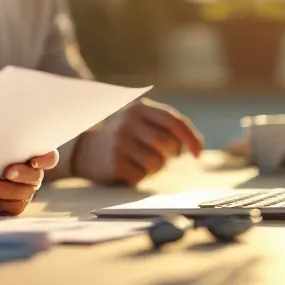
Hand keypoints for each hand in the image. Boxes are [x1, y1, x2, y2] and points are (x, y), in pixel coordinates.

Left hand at [0, 151, 58, 215]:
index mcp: (31, 156)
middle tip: (8, 172)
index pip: (48, 157)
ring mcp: (23, 192)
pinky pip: (10, 208)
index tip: (34, 162)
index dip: (46, 159)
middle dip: (22, 174)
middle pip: (35, 176)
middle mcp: (31, 175)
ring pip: (23, 194)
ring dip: (6, 191)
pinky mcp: (10, 206)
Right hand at [77, 99, 203, 185]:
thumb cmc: (124, 137)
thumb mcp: (141, 122)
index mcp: (139, 108)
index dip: (191, 138)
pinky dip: (140, 176)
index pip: (174, 121)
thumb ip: (168, 127)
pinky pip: (142, 175)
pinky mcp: (114, 162)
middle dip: (171, 155)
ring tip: (141, 162)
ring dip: (155, 167)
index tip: (198, 153)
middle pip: (169, 144)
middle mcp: (128, 122)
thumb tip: (196, 146)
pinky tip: (128, 168)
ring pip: (158, 163)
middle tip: (160, 156)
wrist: (85, 149)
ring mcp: (120, 142)